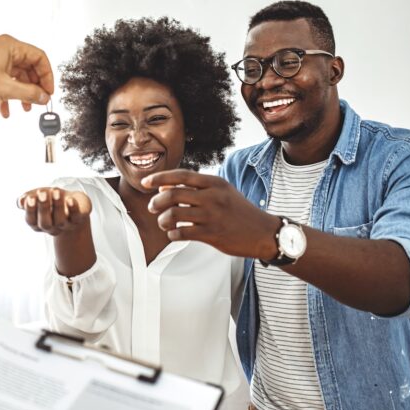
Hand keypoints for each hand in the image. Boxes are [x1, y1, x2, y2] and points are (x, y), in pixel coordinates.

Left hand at [0, 34, 53, 117]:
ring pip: (16, 76)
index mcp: (9, 45)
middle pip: (29, 67)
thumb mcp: (5, 89)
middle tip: (39, 102)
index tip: (48, 92)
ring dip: (22, 94)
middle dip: (34, 87)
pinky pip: (4, 81)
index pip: (38, 57)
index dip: (47, 76)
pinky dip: (7, 95)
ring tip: (25, 109)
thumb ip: (29, 93)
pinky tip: (5, 111)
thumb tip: (44, 97)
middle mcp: (3, 49)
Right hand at [17, 187, 91, 235]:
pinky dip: (73, 209)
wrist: (73, 200)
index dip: (30, 210)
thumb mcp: (38, 196)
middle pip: (45, 224)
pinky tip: (70, 200)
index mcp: (38, 222)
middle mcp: (51, 227)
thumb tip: (20, 201)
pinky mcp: (78, 219)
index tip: (30, 198)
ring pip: (60, 220)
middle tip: (43, 193)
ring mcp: (65, 225)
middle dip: (43, 208)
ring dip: (57, 205)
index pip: (31, 220)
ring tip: (56, 191)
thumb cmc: (52, 198)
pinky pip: (76, 217)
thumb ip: (28, 198)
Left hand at [143, 169, 278, 258]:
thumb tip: (165, 186)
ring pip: (174, 214)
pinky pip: (182, 233)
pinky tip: (174, 234)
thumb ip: (196, 188)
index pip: (181, 175)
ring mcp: (212, 216)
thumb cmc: (240, 211)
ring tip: (164, 222)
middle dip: (156, 201)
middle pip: (173, 194)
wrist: (264, 232)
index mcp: (214, 183)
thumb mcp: (222, 192)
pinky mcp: (212, 234)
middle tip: (152, 207)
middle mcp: (212, 197)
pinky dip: (172, 234)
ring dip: (163, 219)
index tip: (145, 182)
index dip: (159, 177)